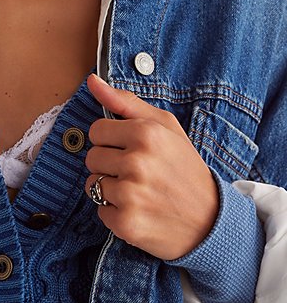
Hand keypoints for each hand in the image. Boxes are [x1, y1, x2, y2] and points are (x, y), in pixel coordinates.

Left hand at [84, 73, 219, 260]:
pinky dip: (115, 213)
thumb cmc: (184, 169)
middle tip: (138, 173)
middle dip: (110, 164)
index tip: (130, 149)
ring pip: (92, 184)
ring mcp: (130, 194)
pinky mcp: (126, 222)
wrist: (210, 220)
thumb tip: (92, 81)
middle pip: (91, 157)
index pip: (96, 130)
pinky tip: (139, 210)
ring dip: (110, 189)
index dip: (111, 141)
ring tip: (138, 192)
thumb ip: (126, 103)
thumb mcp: (166, 127)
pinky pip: (99, 210)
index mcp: (146, 133)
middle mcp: (137, 162)